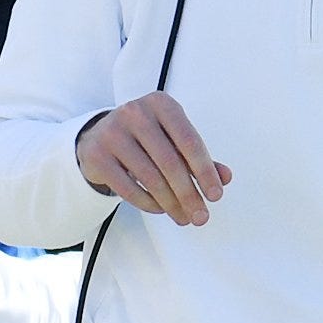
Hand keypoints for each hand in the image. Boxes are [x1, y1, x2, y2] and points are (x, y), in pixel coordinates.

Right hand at [77, 92, 231, 226]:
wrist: (98, 137)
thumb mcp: (173, 140)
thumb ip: (199, 157)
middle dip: (189, 194)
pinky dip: (148, 203)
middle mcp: (136, 113)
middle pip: (170, 162)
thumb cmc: (146, 139)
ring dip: (171, 204)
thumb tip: (225, 178)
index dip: (205, 171)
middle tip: (201, 217)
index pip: (189, 141)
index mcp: (161, 104)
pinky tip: (160, 210)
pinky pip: (128, 188)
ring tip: (183, 218)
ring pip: (150, 177)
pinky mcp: (97, 155)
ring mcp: (113, 133)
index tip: (216, 196)